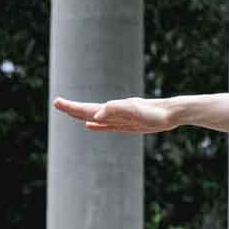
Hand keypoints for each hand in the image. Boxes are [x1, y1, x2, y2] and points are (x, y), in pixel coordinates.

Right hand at [53, 95, 176, 132]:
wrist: (172, 113)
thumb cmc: (155, 112)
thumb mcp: (134, 111)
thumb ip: (115, 110)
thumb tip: (95, 116)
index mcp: (112, 109)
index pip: (87, 108)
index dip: (72, 107)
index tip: (57, 102)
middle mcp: (114, 112)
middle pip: (88, 110)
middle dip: (72, 109)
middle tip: (56, 104)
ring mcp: (120, 118)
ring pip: (95, 117)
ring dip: (81, 115)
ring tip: (69, 113)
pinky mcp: (128, 125)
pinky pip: (107, 125)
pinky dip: (97, 125)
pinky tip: (90, 125)